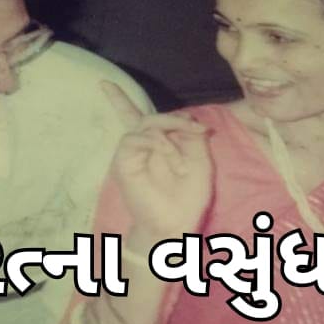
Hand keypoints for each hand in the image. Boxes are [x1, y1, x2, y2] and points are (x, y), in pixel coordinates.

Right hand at [101, 81, 212, 246]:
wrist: (176, 223)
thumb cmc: (188, 197)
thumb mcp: (200, 161)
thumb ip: (191, 136)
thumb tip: (184, 117)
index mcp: (158, 144)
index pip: (137, 116)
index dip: (123, 101)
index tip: (148, 104)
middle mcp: (142, 146)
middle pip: (149, 117)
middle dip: (176, 119)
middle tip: (198, 130)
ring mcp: (131, 154)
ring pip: (144, 124)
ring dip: (167, 134)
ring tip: (181, 160)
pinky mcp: (124, 163)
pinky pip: (134, 139)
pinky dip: (154, 141)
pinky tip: (166, 152)